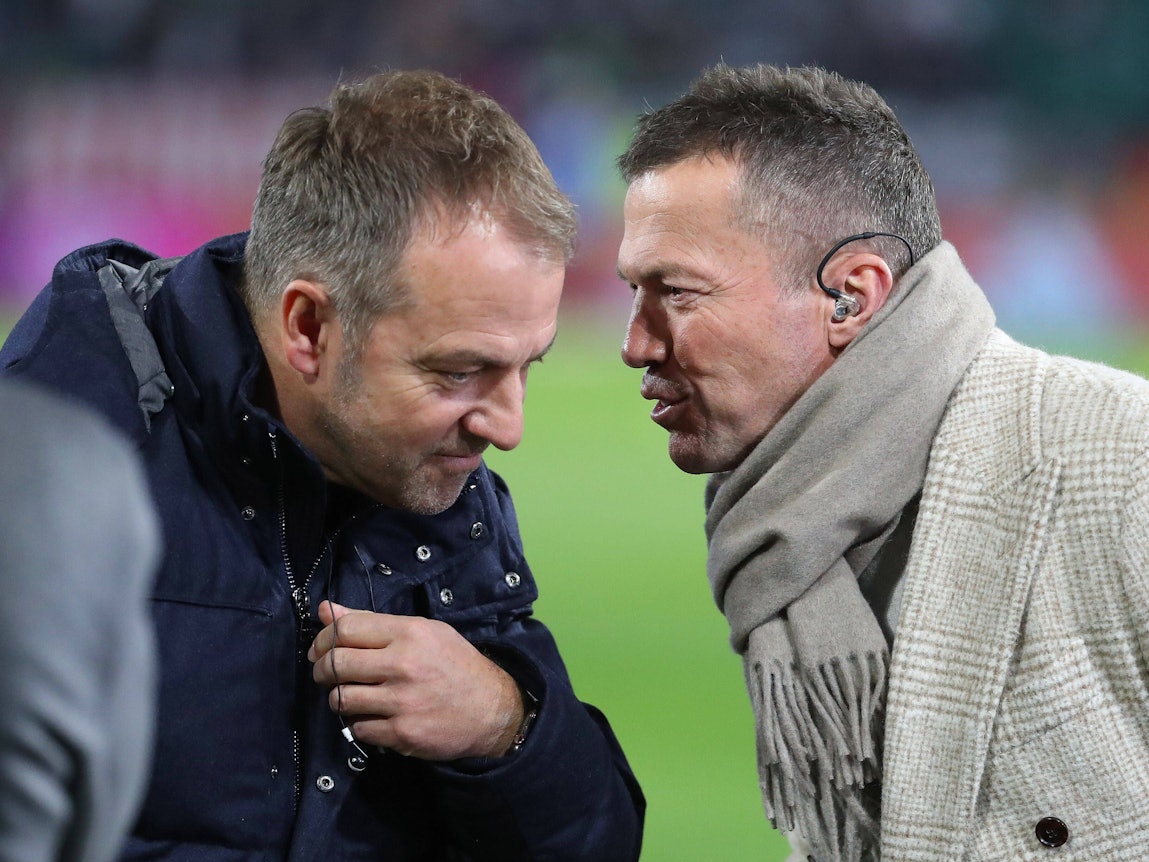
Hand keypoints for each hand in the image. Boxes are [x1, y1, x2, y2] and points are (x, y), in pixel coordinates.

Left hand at [308, 601, 523, 759]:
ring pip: (340, 698)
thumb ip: (372, 622)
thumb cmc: (455, 664)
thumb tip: (325, 610)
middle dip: (321, 669)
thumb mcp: (422, 632)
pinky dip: (359, 723)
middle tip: (326, 673)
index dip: (324, 638)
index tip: (321, 648)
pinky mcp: (402, 733)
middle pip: (336, 664)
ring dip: (339, 697)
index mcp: (409, 633)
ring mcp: (402, 701)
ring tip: (351, 695)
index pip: (346, 629)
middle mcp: (403, 664)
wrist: (492, 708)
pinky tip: (374, 716)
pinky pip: (358, 728)